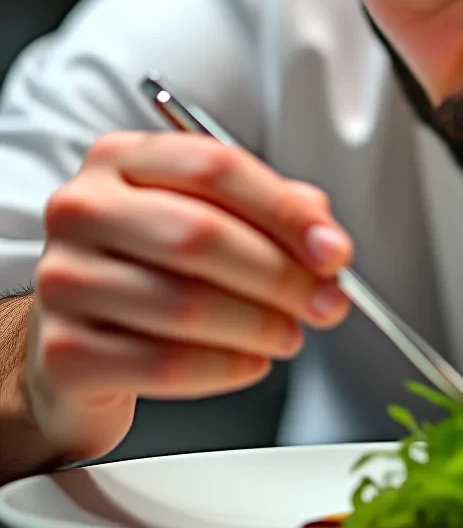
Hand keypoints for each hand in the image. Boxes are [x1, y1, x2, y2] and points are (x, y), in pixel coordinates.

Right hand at [27, 131, 352, 462]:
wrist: (85, 337)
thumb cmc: (156, 267)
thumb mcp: (214, 217)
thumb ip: (273, 212)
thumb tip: (324, 238)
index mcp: (122, 159)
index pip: (215, 168)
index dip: (285, 212)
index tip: (333, 250)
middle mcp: (82, 210)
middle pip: (200, 235)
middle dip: (281, 275)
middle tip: (326, 302)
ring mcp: (63, 280)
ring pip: (185, 305)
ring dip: (259, 325)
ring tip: (290, 334)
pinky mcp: (63, 353)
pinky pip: (161, 363)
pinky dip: (223, 367)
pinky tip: (250, 362)